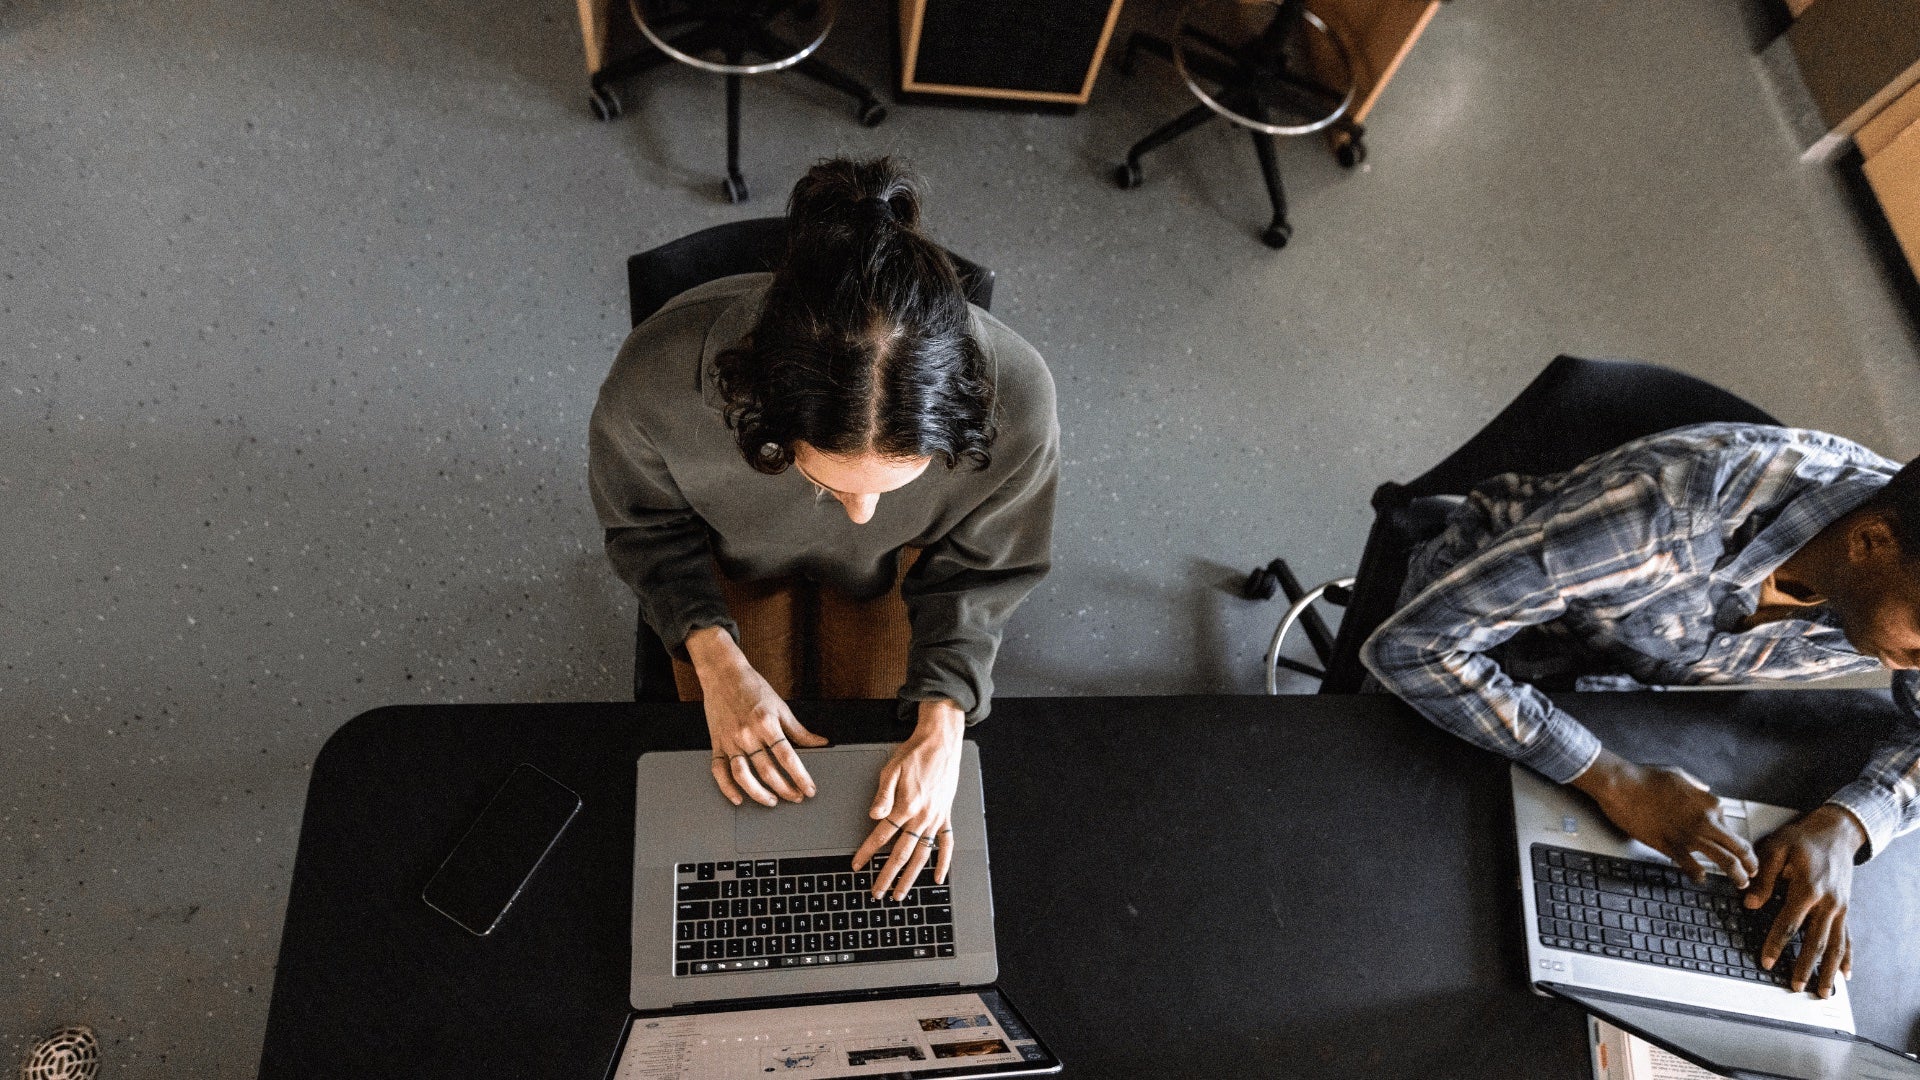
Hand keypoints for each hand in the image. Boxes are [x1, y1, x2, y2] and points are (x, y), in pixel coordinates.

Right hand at [686, 626, 828, 806]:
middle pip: (767, 770)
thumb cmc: (753, 688)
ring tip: (772, 801)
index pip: (787, 756)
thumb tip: (820, 743)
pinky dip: (727, 788)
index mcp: (766, 723)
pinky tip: (739, 798)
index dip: (800, 776)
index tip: (809, 789)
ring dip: (758, 793)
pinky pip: (719, 770)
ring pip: (743, 775)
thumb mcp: (780, 706)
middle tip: (796, 797)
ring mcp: (730, 741)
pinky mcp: (716, 744)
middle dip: (785, 789)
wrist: (723, 674)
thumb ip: (799, 730)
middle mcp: (747, 734)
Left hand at [851, 700, 964, 899]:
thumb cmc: (914, 753)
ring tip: (901, 893)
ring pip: (923, 854)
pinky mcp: (946, 815)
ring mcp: (936, 818)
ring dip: (911, 876)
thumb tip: (873, 815)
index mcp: (906, 805)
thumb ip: (883, 795)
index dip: (867, 852)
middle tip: (877, 892)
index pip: (881, 835)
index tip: (857, 865)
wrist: (941, 742)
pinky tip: (938, 877)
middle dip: (887, 875)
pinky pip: (947, 843)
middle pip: (901, 853)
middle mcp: (922, 816)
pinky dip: (944, 862)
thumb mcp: (891, 769)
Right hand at [1570, 750, 1757, 885]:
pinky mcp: (1671, 847)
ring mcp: (1689, 836)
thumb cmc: (1647, 778)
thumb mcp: (1680, 775)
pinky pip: (1692, 867)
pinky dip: (1700, 875)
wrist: (1623, 786)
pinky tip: (1702, 878)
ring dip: (1736, 874)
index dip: (1732, 836)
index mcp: (1710, 803)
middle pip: (1738, 847)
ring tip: (1740, 882)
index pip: (1730, 825)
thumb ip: (1697, 786)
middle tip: (1751, 871)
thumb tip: (1704, 790)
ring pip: (1724, 861)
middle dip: (1749, 863)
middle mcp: (1706, 821)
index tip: (1732, 844)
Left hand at [1745, 804, 1865, 997]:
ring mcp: (1840, 908)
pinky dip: (1846, 957)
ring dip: (1828, 970)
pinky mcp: (1844, 909)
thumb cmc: (1803, 839)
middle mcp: (1828, 902)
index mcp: (1808, 888)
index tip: (1767, 961)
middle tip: (1795, 986)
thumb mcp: (1776, 848)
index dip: (1776, 944)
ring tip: (1822, 991)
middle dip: (1805, 966)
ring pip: (1834, 946)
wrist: (1836, 831)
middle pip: (1815, 942)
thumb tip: (1749, 902)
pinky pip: (1847, 938)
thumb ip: (1763, 877)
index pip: (1789, 924)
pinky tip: (1845, 974)